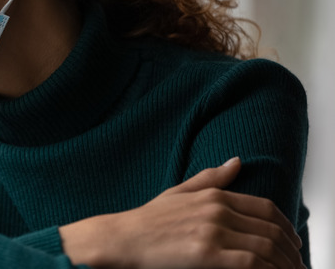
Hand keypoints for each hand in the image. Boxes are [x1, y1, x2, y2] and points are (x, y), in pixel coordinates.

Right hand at [59, 158, 304, 268]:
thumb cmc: (147, 220)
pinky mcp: (207, 253)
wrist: (122, 238)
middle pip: (271, 230)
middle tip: (297, 265)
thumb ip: (210, 178)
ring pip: (266, 248)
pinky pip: (251, 263)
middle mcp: (218, 210)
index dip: (286, 227)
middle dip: (290, 250)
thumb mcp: (179, 192)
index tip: (293, 243)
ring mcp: (213, 231)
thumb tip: (237, 161)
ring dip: (284, 264)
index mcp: (214, 195)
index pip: (266, 209)